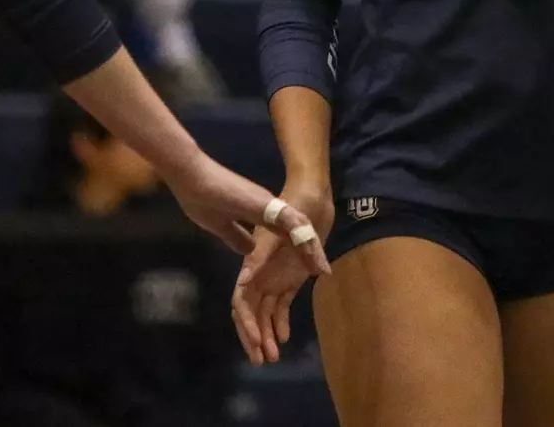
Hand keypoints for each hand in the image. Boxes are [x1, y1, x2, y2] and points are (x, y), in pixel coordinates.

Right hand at [163, 154, 334, 264]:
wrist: (193, 175)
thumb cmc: (203, 198)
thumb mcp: (221, 225)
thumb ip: (236, 237)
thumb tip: (249, 251)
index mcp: (260, 215)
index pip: (283, 238)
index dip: (294, 252)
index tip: (306, 269)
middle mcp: (270, 210)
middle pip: (295, 235)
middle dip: (308, 254)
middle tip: (321, 272)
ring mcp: (269, 205)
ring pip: (298, 229)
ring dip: (309, 249)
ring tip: (320, 269)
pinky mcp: (265, 203)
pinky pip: (289, 222)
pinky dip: (297, 239)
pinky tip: (307, 253)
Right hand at [232, 183, 333, 365]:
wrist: (309, 195)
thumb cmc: (295, 204)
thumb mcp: (288, 226)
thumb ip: (271, 253)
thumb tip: (252, 281)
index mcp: (253, 263)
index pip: (243, 300)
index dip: (246, 322)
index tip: (255, 341)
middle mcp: (259, 273)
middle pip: (250, 311)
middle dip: (254, 336)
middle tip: (262, 359)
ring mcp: (274, 276)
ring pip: (264, 312)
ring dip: (266, 333)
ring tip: (273, 356)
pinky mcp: (289, 277)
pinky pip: (280, 304)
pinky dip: (280, 320)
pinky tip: (284, 337)